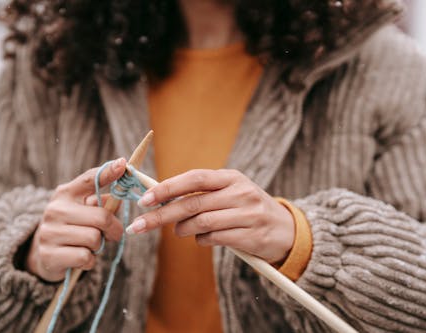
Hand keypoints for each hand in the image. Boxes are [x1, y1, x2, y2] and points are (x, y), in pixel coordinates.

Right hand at [26, 158, 126, 281]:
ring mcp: (49, 232)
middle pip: (102, 217)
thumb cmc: (76, 227)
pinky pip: (85, 257)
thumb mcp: (86, 210)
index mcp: (66, 193)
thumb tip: (118, 198)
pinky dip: (90, 260)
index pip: (90, 179)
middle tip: (113, 234)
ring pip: (94, 239)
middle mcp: (55, 209)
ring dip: (99, 246)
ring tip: (90, 245)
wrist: (45, 255)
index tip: (123, 164)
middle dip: (114, 229)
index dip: (108, 172)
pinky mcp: (49, 255)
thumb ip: (103, 202)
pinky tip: (81, 257)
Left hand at [127, 169, 294, 263]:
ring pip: (202, 223)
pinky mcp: (252, 236)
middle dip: (161, 215)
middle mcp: (241, 193)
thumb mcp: (231, 192)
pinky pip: (215, 239)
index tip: (145, 199)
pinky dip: (202, 240)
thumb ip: (202, 194)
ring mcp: (248, 215)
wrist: (286, 229)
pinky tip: (203, 238)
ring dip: (183, 229)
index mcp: (232, 178)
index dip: (168, 188)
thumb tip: (161, 199)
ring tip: (179, 231)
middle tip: (139, 225)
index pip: (195, 178)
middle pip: (192, 203)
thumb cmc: (248, 209)